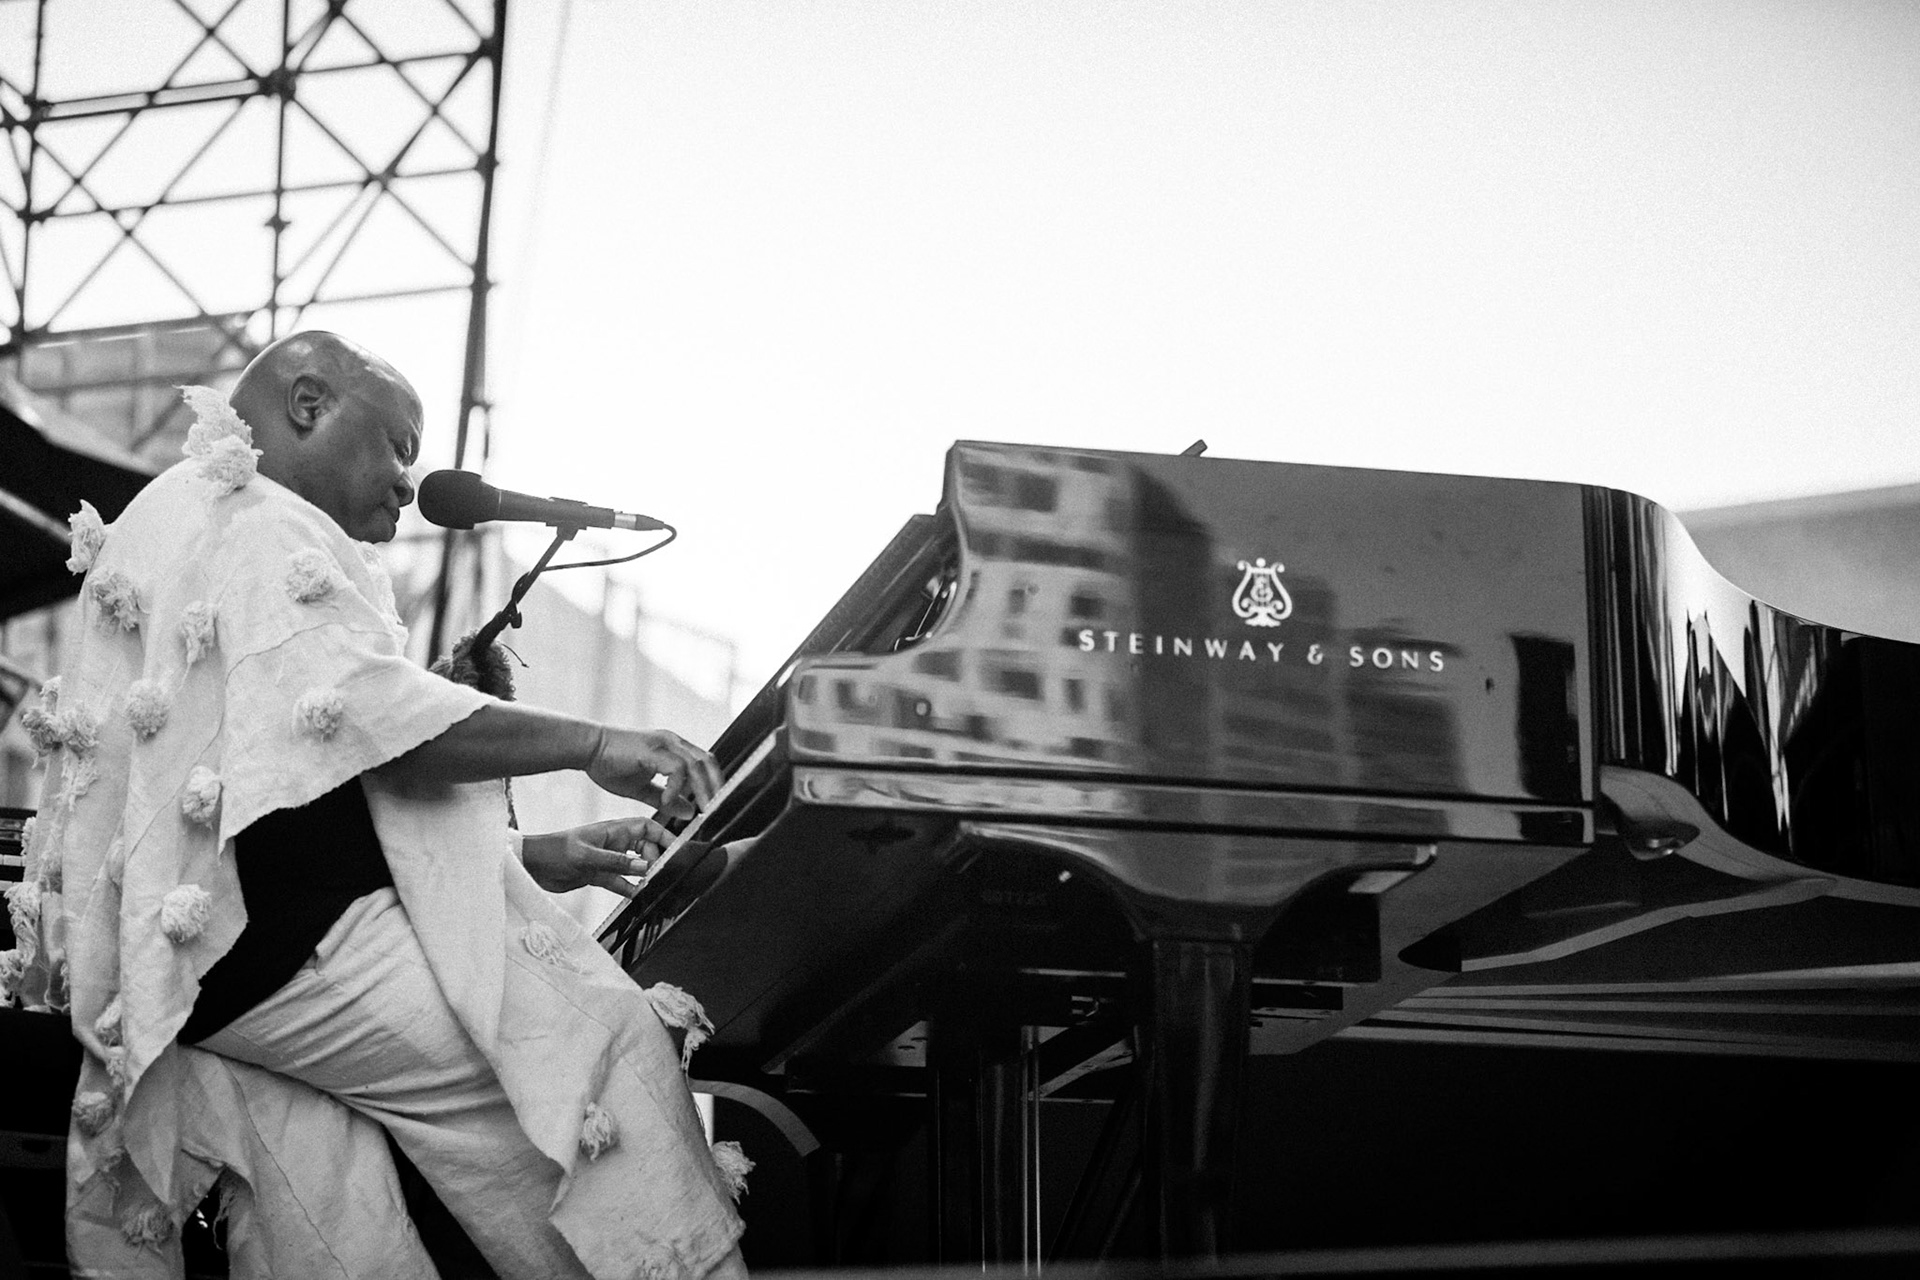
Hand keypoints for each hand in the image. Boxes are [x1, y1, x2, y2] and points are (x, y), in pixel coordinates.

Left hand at [521, 817, 674, 896]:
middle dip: (656, 860)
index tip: (677, 850)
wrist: (531, 866)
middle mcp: (614, 843)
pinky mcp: (599, 875)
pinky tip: (636, 896)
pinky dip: (629, 888)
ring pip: (635, 866)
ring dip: (644, 875)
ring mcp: (607, 859)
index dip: (664, 836)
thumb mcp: (588, 856)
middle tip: (659, 874)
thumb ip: (617, 862)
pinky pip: (621, 882)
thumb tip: (646, 868)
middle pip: (646, 848)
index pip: (647, 827)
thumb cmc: (555, 851)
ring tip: (653, 886)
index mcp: (614, 830)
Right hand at [585, 727, 723, 816]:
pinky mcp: (652, 750)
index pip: (705, 764)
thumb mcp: (642, 788)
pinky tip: (668, 800)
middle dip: (716, 787)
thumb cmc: (609, 764)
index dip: (714, 784)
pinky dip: (676, 786)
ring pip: (696, 765)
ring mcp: (664, 743)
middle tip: (715, 812)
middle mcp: (673, 742)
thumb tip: (690, 811)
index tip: (714, 808)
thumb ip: (665, 799)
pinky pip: (676, 768)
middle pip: (707, 762)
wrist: (586, 748)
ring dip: (703, 789)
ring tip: (702, 810)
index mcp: (673, 748)